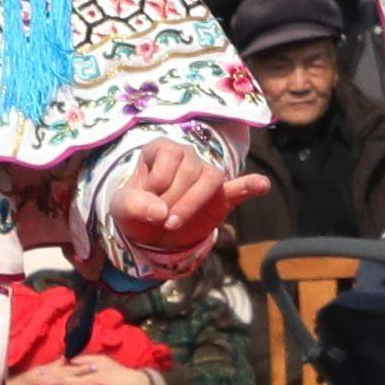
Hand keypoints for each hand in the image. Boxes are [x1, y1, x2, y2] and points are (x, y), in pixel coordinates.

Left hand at [109, 141, 260, 258]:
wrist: (148, 234)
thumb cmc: (135, 210)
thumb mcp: (121, 208)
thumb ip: (134, 204)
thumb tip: (160, 211)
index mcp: (163, 150)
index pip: (170, 153)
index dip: (158, 179)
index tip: (145, 199)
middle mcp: (187, 157)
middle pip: (191, 168)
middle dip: (173, 197)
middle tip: (159, 219)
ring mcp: (206, 177)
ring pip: (212, 178)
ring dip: (194, 202)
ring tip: (174, 223)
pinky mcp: (221, 198)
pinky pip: (239, 188)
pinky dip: (250, 186)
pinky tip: (262, 185)